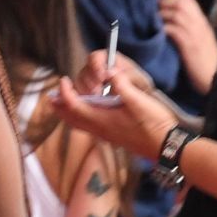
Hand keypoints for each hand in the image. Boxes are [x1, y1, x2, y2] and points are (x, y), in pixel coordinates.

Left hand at [52, 51, 182, 161]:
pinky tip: (86, 113)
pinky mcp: (112, 137)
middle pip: (70, 118)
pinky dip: (80, 118)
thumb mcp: (138, 100)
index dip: (65, 92)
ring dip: (68, 113)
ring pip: (78, 124)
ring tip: (63, 104)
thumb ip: (121, 85)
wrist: (165, 145)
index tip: (63, 79)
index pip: (74, 105)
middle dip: (59, 106)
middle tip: (51, 97)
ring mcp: (105, 134)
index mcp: (101, 119)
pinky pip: (88, 127)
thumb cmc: (153, 124)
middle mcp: (99, 129)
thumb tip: (109, 70)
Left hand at [159, 0, 216, 94]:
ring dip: (162, 15)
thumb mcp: (199, 40)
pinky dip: (164, 28)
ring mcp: (195, 34)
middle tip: (154, 10)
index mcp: (201, 21)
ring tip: (153, 20)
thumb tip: (169, 21)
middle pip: (181, 2)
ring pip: (177, 14)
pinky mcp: (189, 46)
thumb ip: (188, 29)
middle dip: (165, 3)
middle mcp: (199, 24)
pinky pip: (175, 30)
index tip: (160, 3)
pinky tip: (158, 32)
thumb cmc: (206, 62)